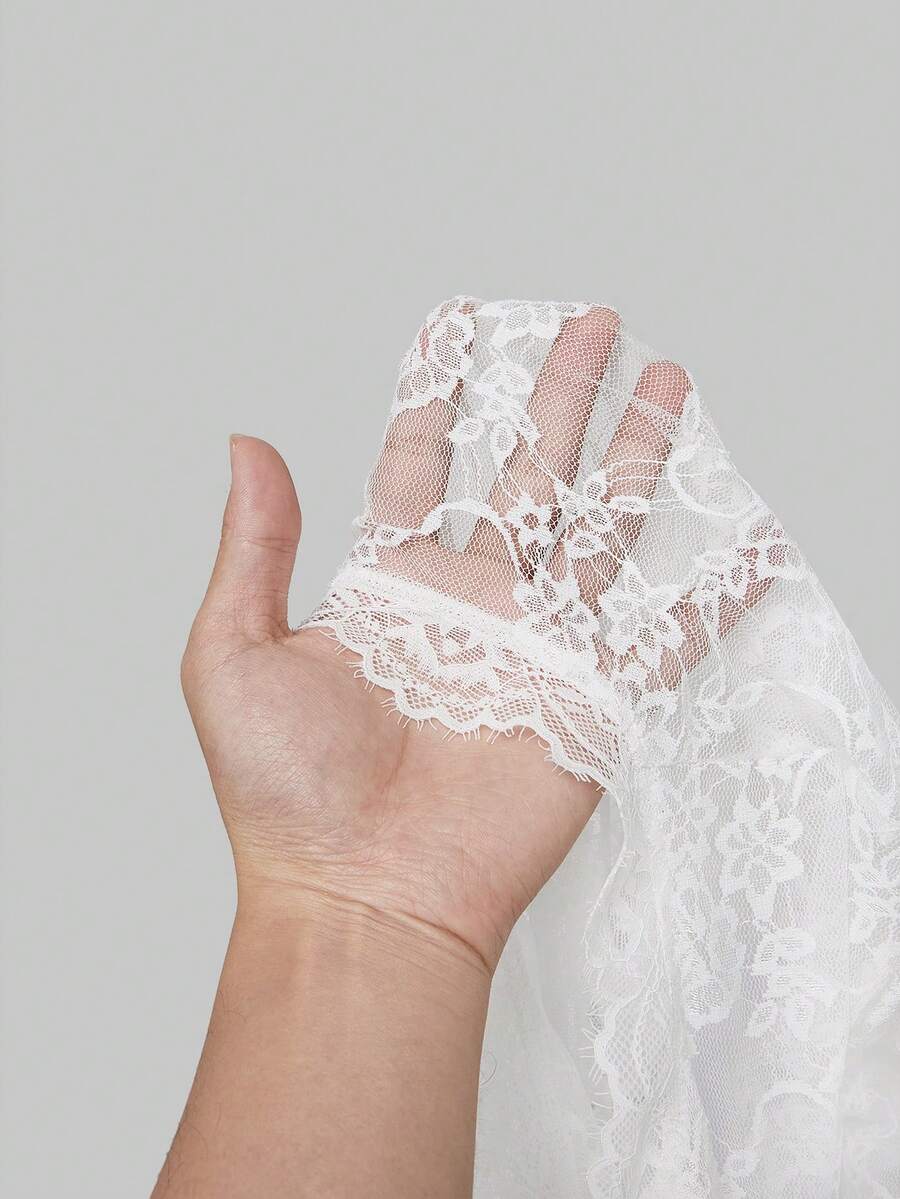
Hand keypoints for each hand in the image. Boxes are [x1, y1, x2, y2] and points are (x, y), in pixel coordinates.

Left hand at [180, 310, 701, 972]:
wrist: (363, 896)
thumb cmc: (286, 793)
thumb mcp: (234, 652)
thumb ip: (255, 545)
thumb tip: (246, 439)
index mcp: (392, 588)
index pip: (421, 464)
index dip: (437, 395)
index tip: (455, 327)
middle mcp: (472, 608)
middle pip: (530, 474)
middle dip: (560, 397)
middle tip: (590, 323)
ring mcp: (537, 651)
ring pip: (602, 529)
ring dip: (638, 459)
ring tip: (667, 386)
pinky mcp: (590, 703)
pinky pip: (666, 640)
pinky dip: (714, 601)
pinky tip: (750, 551)